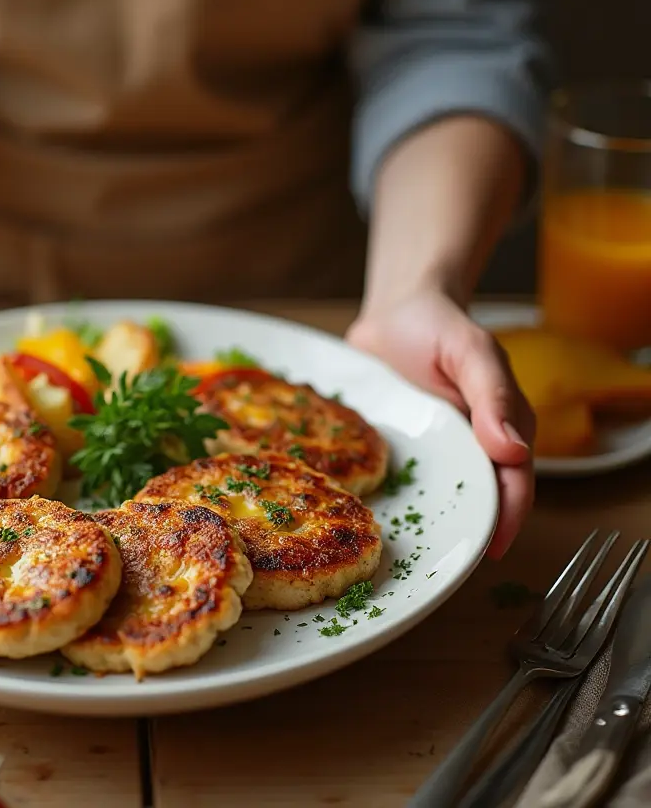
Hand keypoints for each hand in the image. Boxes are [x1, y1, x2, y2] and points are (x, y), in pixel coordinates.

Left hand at [346, 288, 534, 559]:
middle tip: (439, 565)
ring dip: (421, 523)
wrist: (393, 309)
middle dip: (461, 533)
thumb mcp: (471, 350)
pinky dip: (384, 496)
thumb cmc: (439, 325)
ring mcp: (429, 452)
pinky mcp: (395, 448)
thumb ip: (493, 395)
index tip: (491, 549)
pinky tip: (362, 517)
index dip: (505, 518)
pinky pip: (394, 478)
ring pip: (432, 497)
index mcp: (498, 429)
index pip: (511, 483)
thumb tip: (512, 449)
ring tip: (398, 556)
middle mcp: (466, 448)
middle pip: (472, 501)